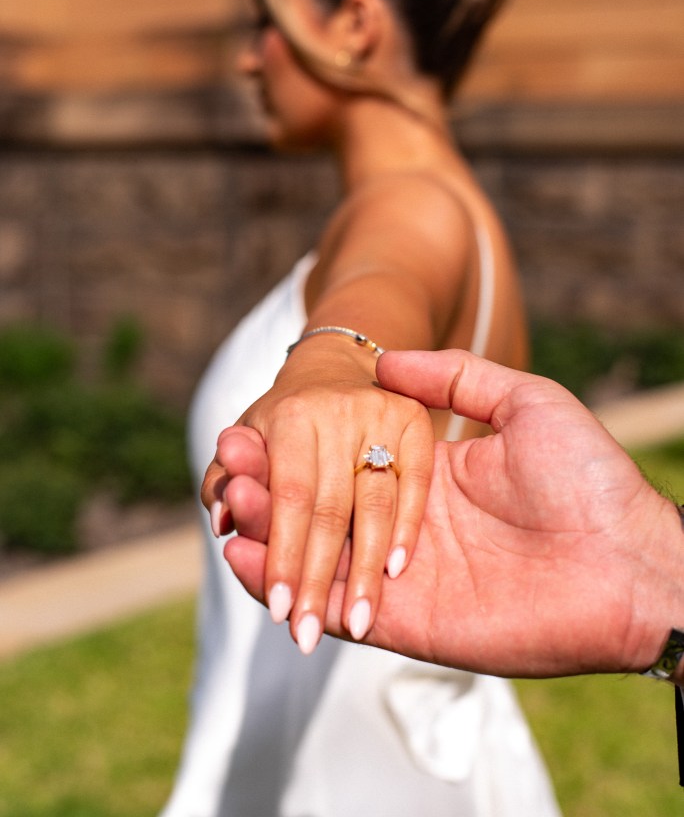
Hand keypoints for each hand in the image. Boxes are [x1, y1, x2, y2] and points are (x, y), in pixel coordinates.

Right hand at [224, 349, 682, 677]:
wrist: (634, 563)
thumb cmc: (591, 477)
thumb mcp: (528, 402)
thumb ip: (457, 377)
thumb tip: (389, 357)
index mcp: (432, 477)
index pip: (347, 465)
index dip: (301, 452)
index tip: (255, 428)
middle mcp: (410, 529)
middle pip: (323, 513)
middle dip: (274, 493)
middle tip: (228, 472)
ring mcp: (408, 579)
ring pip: (321, 561)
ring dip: (271, 539)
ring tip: (229, 510)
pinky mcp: (411, 624)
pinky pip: (339, 609)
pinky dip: (293, 590)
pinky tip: (249, 562)